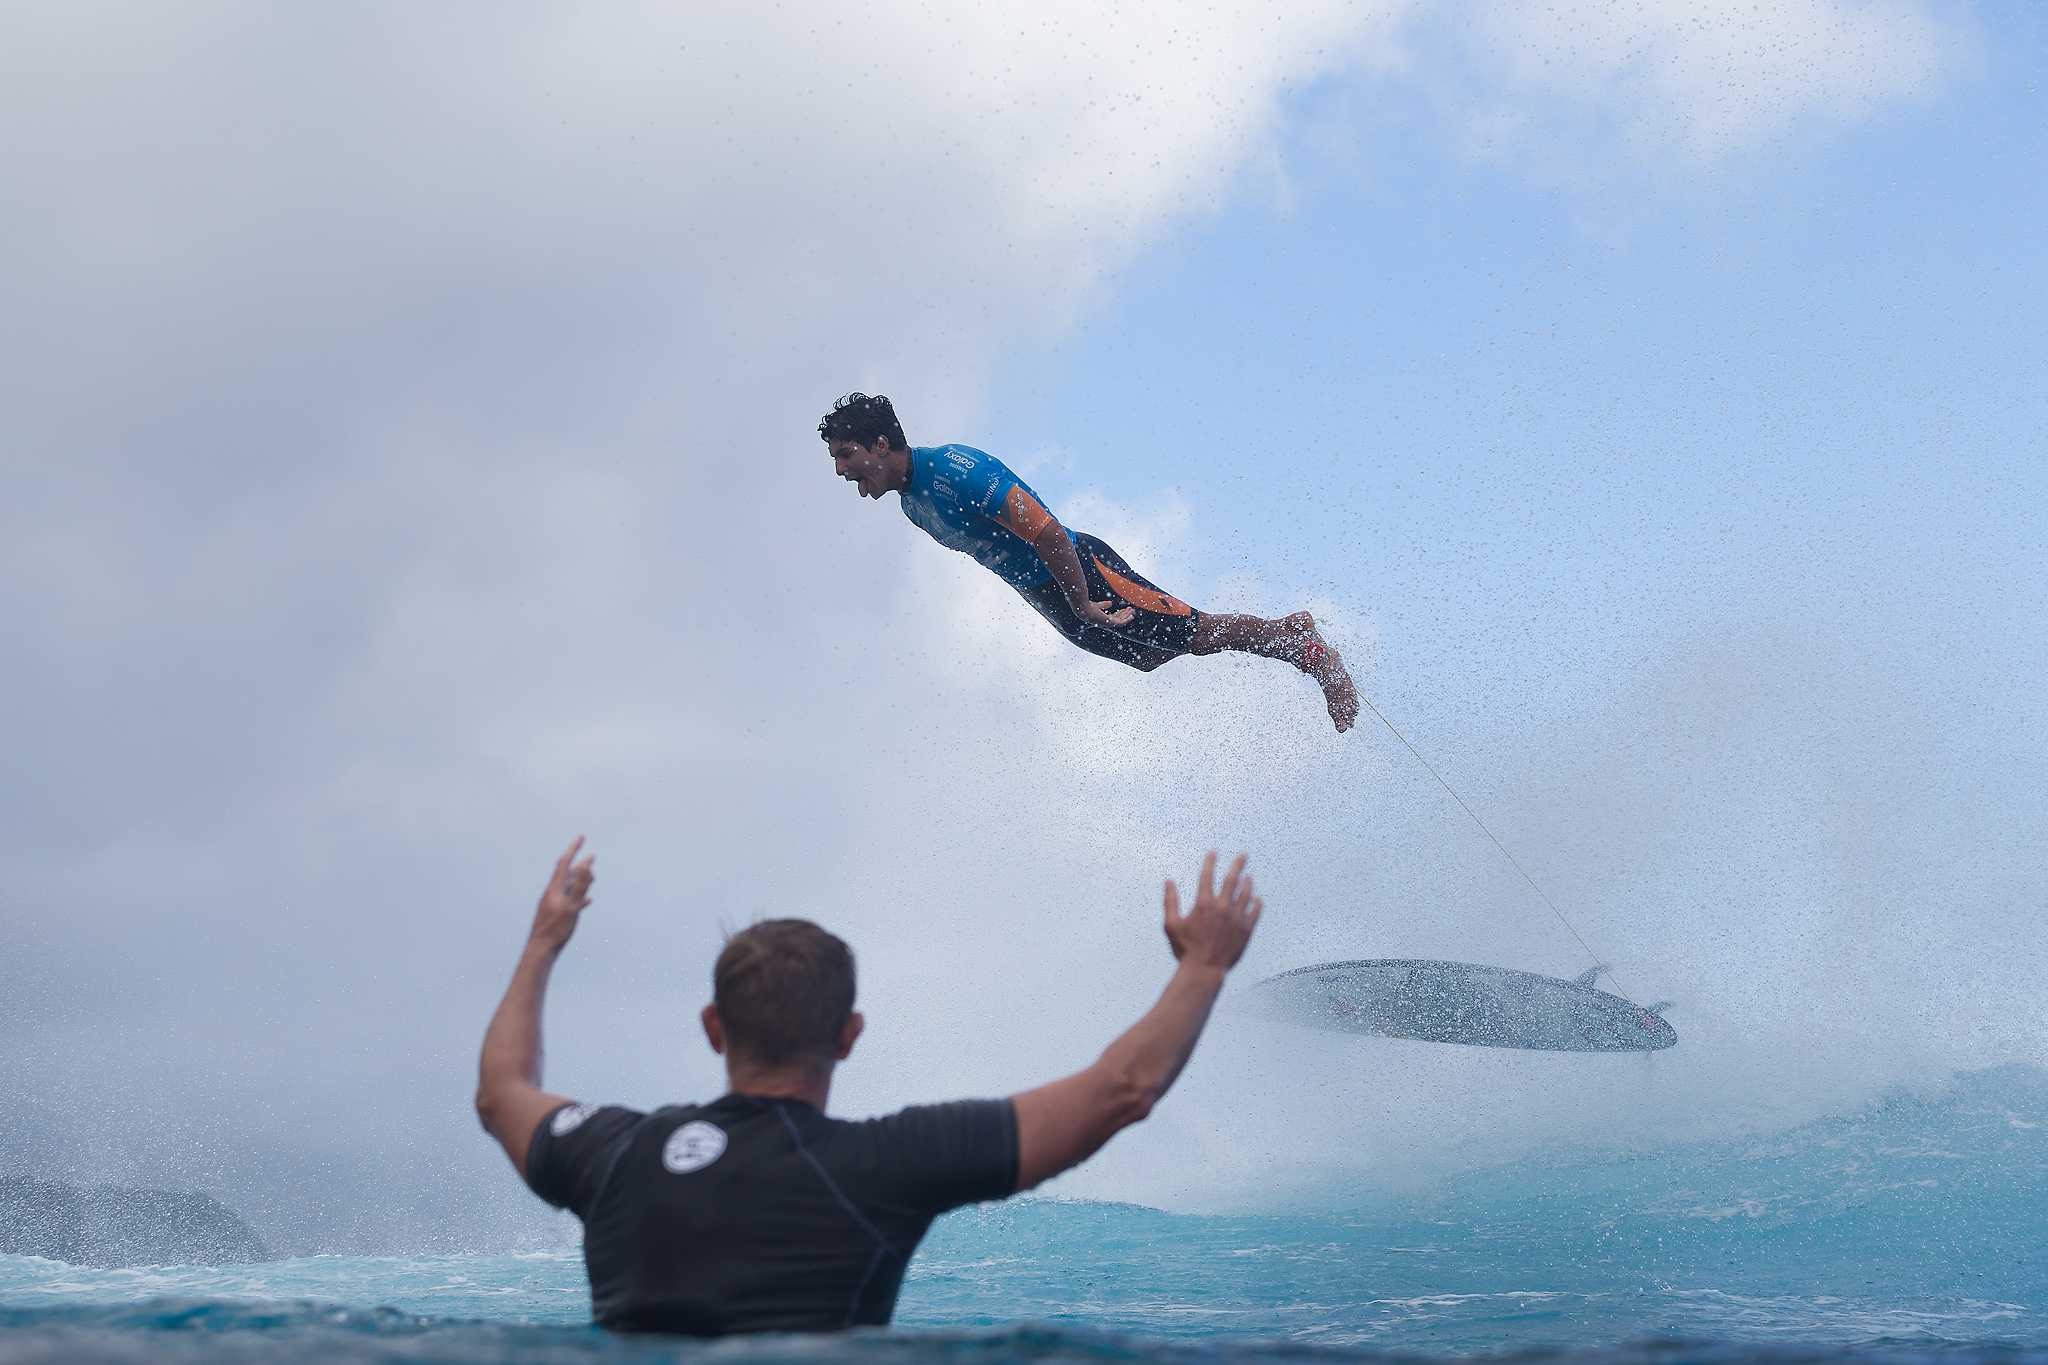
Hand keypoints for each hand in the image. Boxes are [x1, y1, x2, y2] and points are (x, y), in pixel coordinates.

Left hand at [530, 837, 594, 953]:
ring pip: (568, 887)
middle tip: (592, 856)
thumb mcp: (571, 907)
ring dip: (580, 880)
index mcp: (554, 889)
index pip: (564, 863)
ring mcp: (552, 904)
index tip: (582, 837)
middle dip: (579, 864)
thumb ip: (579, 886)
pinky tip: (587, 901)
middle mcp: (551, 894)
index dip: (573, 849)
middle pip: (567, 874)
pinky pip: (569, 901)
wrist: (540, 951)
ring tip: (591, 876)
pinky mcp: (555, 915)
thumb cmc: (555, 930)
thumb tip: (586, 865)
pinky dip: (579, 896)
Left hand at [1073, 596, 1136, 628]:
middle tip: (1130, 609)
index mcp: (1102, 619)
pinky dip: (1127, 620)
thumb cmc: (1087, 608)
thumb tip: (1110, 603)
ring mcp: (1107, 624)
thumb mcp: (1097, 606)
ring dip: (1127, 615)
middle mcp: (1105, 623)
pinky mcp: (1110, 623)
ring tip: (1132, 610)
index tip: (1124, 609)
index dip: (1119, 613)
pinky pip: (1121, 623)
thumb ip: (1104, 605)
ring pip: (1121, 620)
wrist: (1084, 609)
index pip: (1113, 617)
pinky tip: (1131, 616)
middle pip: (1118, 619)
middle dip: (1125, 614)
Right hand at [1162, 851, 1260, 971]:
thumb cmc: (1185, 949)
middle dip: (1238, 865)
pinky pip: (1255, 912)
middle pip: (1232, 880)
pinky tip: (1257, 899)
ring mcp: (1236, 918)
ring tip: (1249, 876)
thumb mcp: (1171, 925)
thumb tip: (1168, 881)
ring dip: (1248, 883)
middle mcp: (1222, 907)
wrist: (1204, 970)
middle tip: (1243, 855)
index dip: (1210, 861)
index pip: (1207, 876)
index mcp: (1204, 904)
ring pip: (1246, 894)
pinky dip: (1257, 904)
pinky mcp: (1246, 930)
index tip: (1213, 852)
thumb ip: (1170, 901)